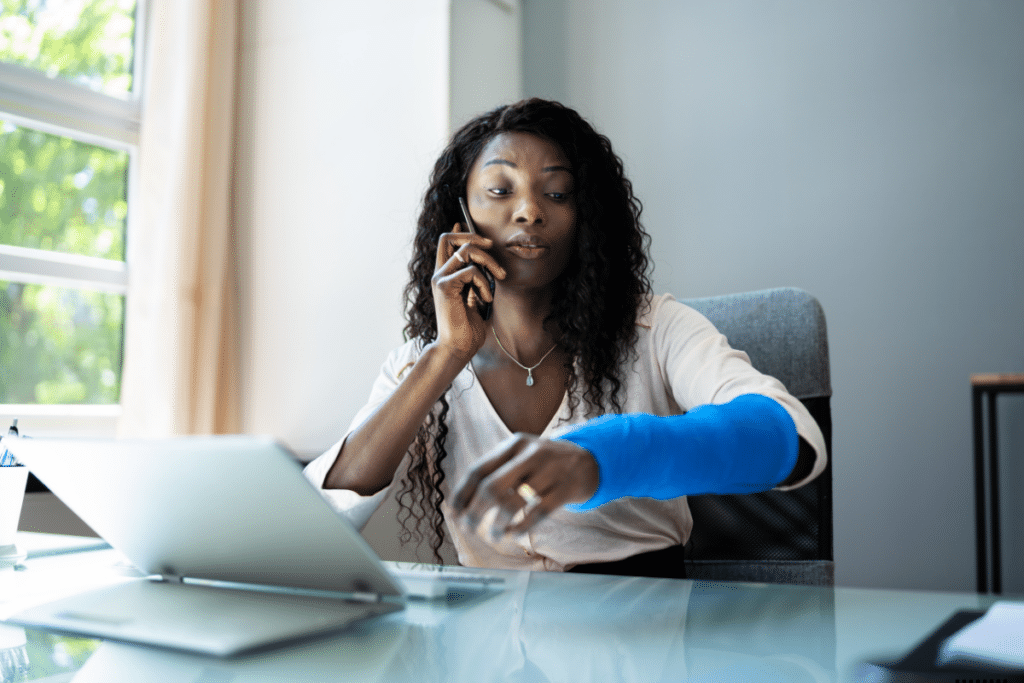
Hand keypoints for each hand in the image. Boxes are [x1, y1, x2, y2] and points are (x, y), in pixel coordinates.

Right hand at [432, 222, 505, 360]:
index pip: (446, 242)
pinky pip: (471, 271)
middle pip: (450, 237)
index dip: (461, 231)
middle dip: (475, 237)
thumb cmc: (467, 327)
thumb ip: (475, 279)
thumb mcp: (474, 297)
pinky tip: (485, 298)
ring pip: (466, 250)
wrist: (458, 347)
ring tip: (499, 278)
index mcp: (445, 275)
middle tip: (493, 248)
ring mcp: (440, 279)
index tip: (480, 235)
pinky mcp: (445, 287)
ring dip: (489, 262)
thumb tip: (483, 263)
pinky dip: (484, 283)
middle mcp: (439, 274)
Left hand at [451, 433, 599, 540]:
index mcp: (514, 444)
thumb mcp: (522, 455)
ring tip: (494, 535)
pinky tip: (513, 533)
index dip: (462, 493)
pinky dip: (520, 527)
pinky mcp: (566, 489)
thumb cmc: (545, 463)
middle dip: (474, 512)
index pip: (479, 469)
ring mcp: (551, 471)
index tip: (454, 512)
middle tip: (469, 528)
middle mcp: (531, 454)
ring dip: (497, 524)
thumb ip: (497, 470)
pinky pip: (537, 513)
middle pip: (491, 487)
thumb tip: (462, 503)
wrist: (590, 460)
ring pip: (513, 503)